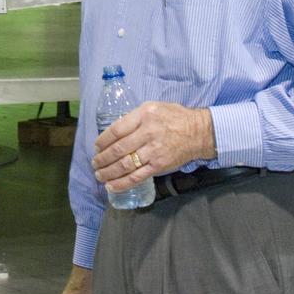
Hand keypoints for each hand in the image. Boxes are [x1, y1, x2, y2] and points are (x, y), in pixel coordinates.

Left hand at [92, 101, 214, 193]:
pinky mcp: (158, 166)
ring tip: (99, 175)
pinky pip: (137, 177)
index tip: (96, 147)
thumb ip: (134, 117)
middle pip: (118, 149)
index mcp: (143, 116)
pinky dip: (122, 183)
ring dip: (108, 172)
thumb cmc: (174, 117)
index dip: (102, 140)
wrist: (198, 132)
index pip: (116, 130)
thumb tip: (115, 131)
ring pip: (124, 165)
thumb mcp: (153, 107)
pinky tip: (111, 186)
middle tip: (95, 163)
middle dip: (102, 158)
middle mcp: (147, 133)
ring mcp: (153, 151)